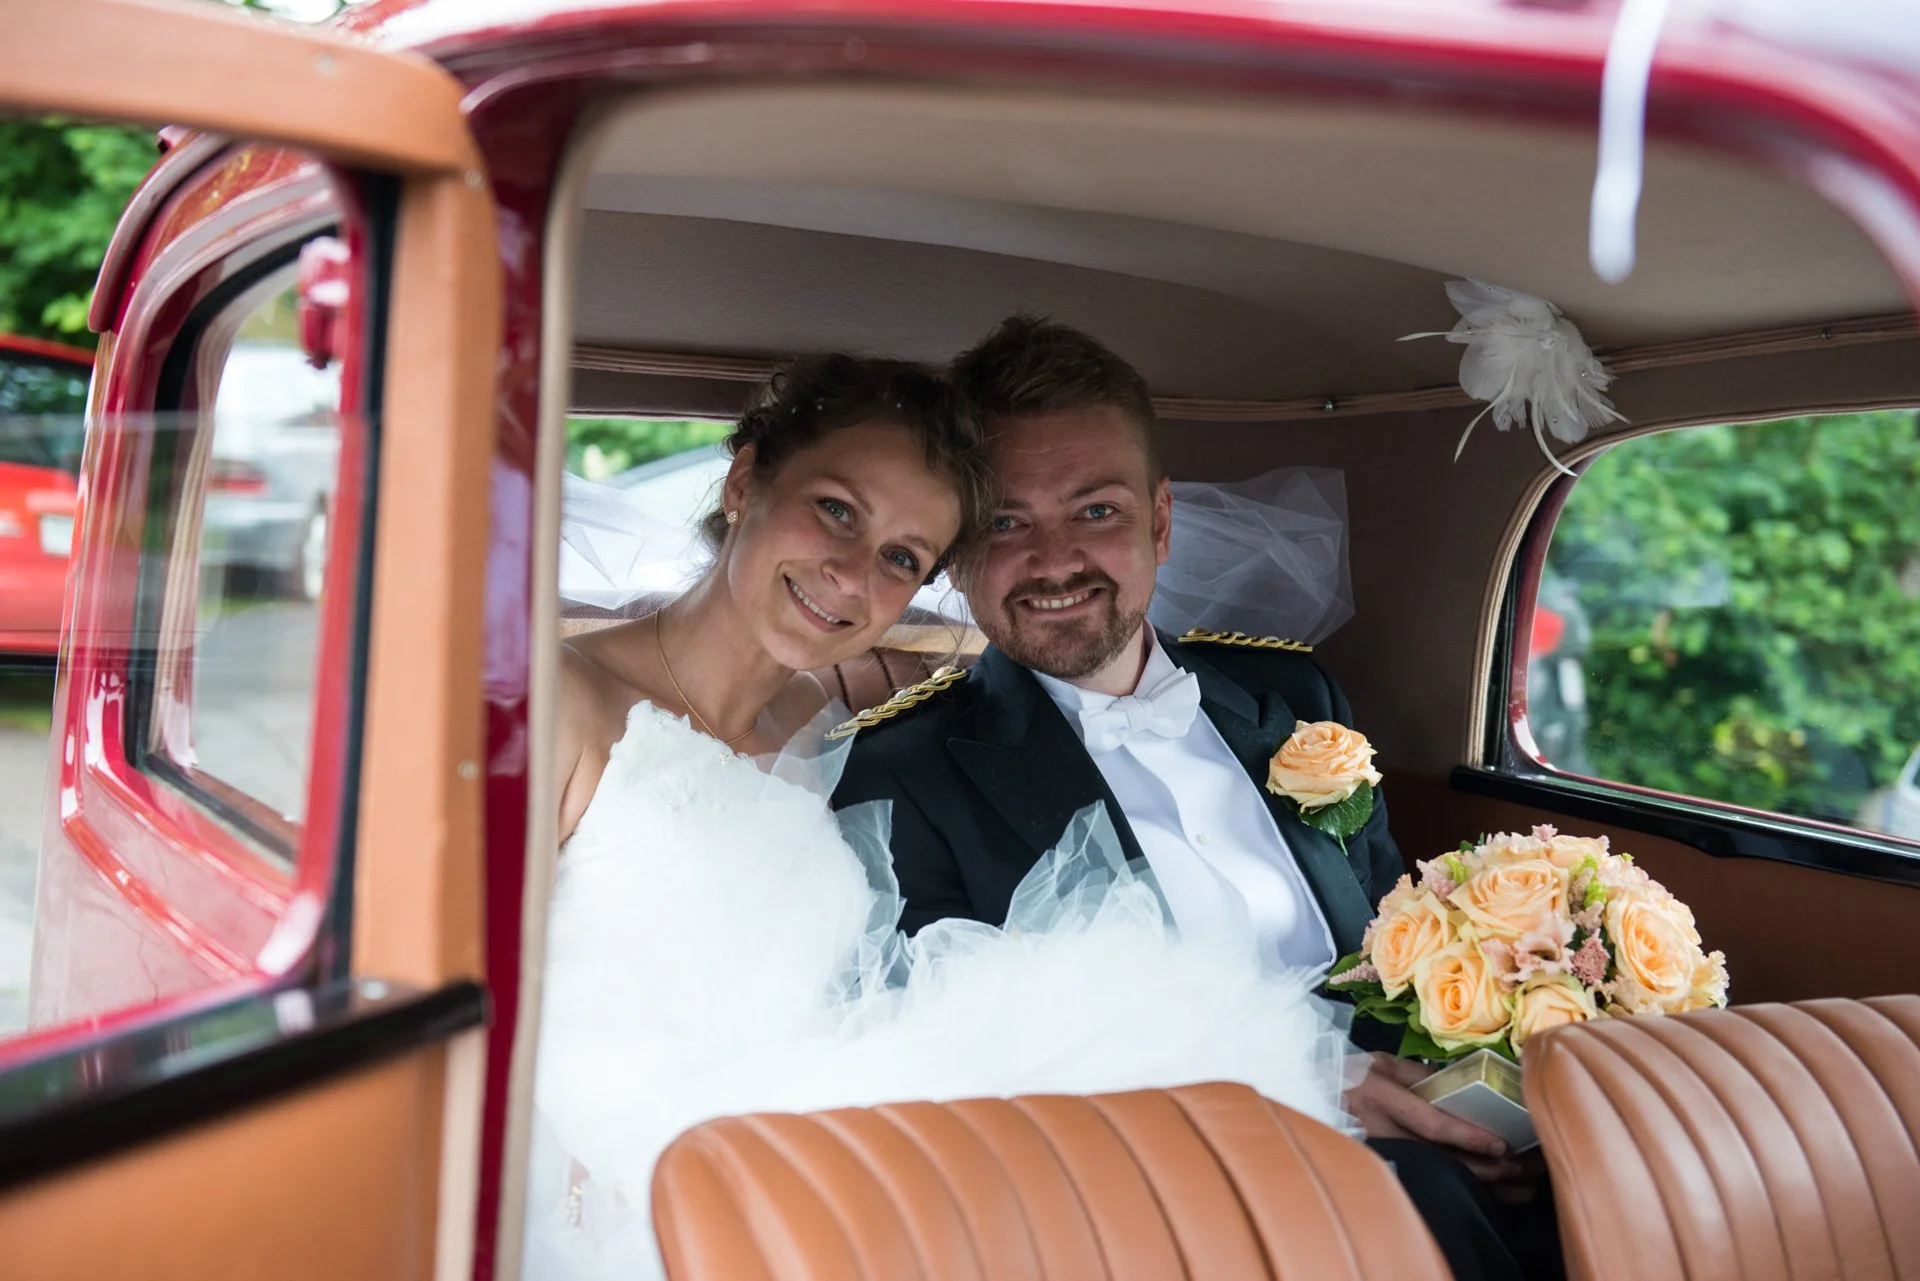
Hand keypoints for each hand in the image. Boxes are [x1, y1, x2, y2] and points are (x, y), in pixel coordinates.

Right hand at [1347, 1053, 1527, 1185]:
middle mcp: (1379, 1128)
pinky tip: (1498, 1191)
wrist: (1314, 1096)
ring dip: (1485, 1183)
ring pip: (1440, 1175)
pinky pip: (1434, 1182)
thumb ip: (1419, 1074)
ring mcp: (1381, 1153)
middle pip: (1440, 1158)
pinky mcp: (1388, 1166)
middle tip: (1523, 1166)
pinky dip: (1469, 1190)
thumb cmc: (1352, 1075)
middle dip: (1486, 1167)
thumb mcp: (1381, 1063)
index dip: (1466, 1136)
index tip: (1500, 1145)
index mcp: (1378, 1095)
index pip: (1428, 1123)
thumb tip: (1463, 1084)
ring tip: (1520, 1180)